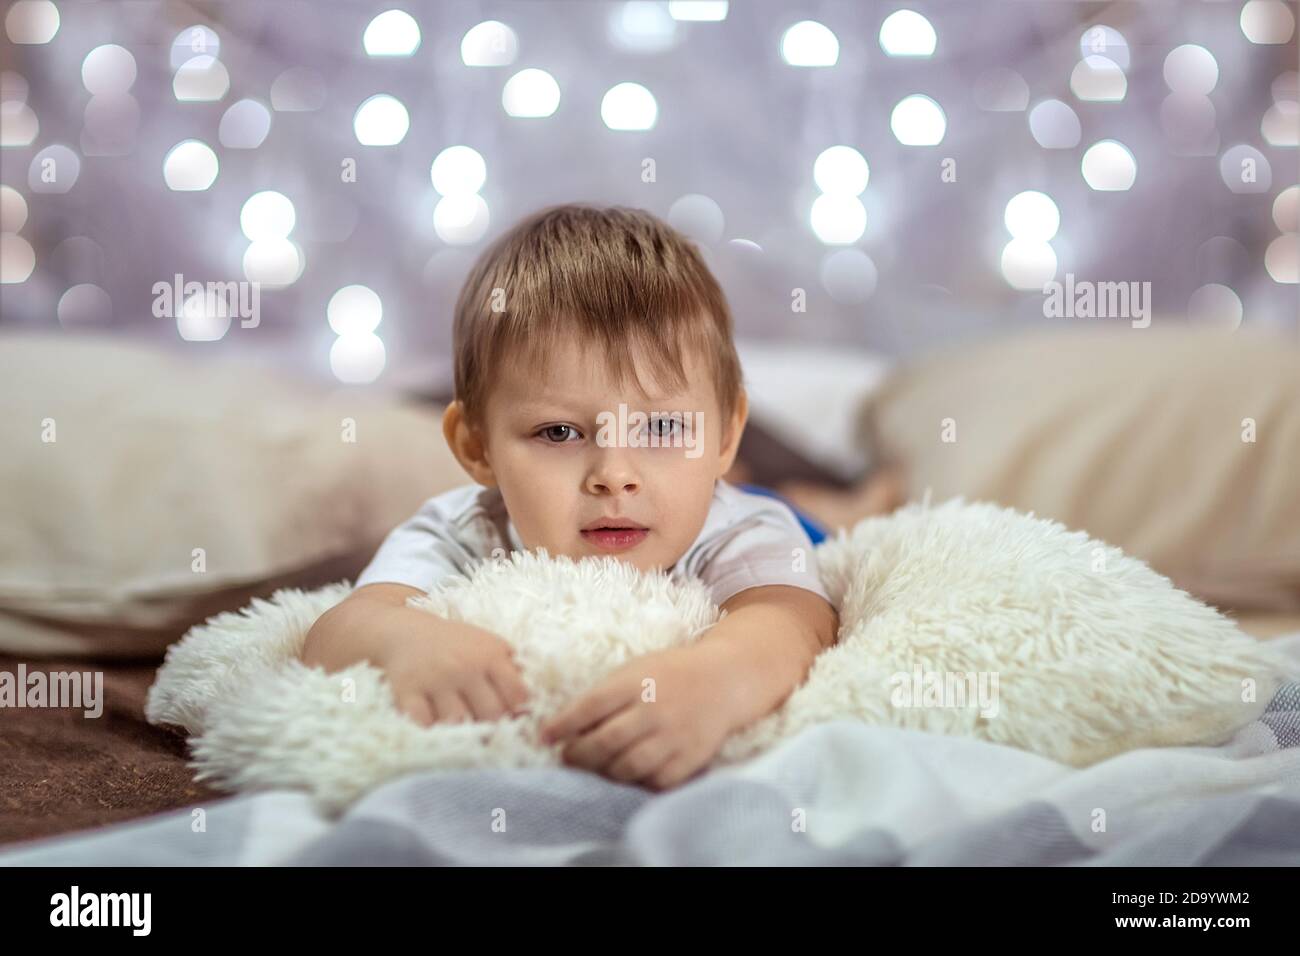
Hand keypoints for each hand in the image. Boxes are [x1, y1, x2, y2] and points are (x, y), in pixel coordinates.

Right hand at [381, 617, 531, 727]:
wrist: (407, 632)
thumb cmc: (457, 644)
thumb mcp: (490, 646)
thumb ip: (513, 670)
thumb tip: (538, 704)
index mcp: (490, 656)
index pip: (517, 695)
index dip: (522, 715)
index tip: (521, 727)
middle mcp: (464, 668)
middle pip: (491, 714)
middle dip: (497, 731)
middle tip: (497, 742)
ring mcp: (435, 681)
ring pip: (459, 722)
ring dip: (465, 735)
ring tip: (470, 741)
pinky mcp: (407, 692)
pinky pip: (424, 724)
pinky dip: (433, 734)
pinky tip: (439, 733)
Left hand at [536, 644, 736, 790]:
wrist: (723, 681)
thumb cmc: (669, 674)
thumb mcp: (635, 670)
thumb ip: (605, 694)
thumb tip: (566, 725)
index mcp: (636, 682)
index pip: (590, 706)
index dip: (563, 725)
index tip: (544, 737)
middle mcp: (654, 709)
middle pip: (607, 741)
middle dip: (579, 755)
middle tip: (568, 758)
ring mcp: (674, 736)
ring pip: (629, 767)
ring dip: (604, 773)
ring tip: (596, 770)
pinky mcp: (691, 758)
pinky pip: (656, 782)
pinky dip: (637, 784)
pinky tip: (628, 777)